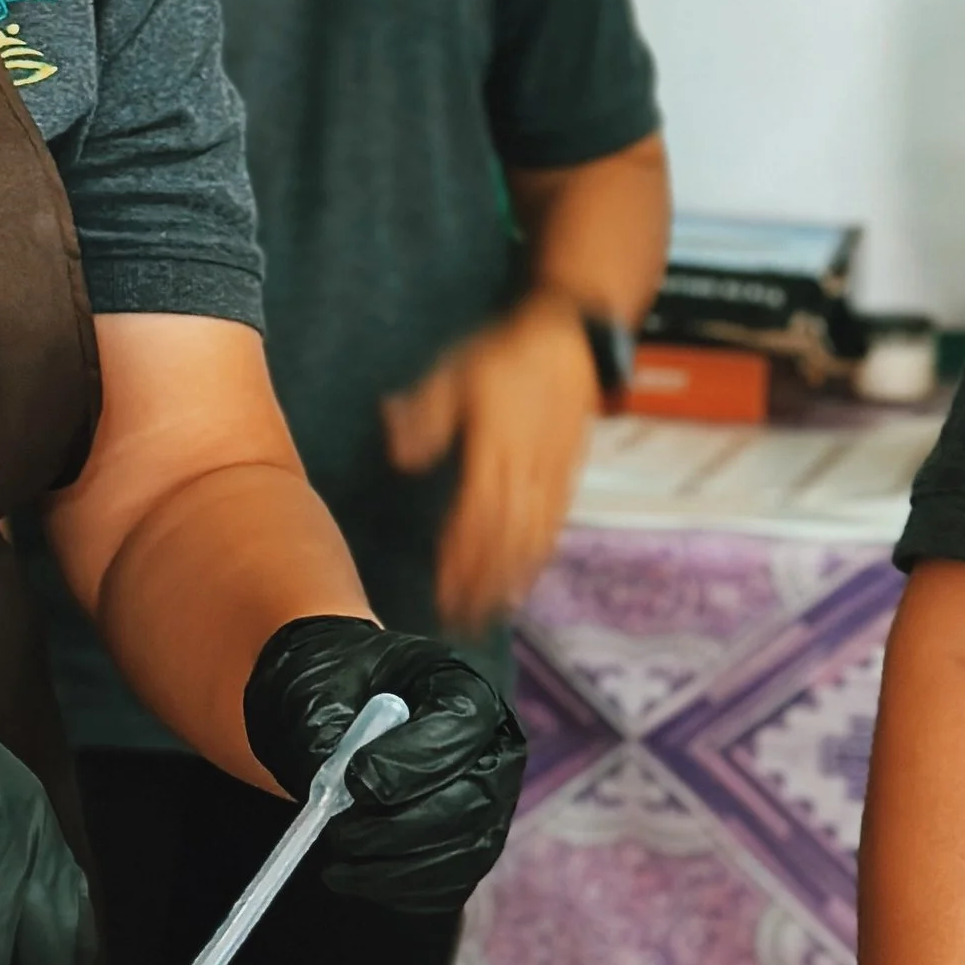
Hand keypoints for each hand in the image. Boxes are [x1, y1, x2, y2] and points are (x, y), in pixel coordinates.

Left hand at [242, 616, 525, 913]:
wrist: (332, 709)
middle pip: (473, 800)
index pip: (459, 727)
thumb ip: (322, 731)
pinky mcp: (469, 848)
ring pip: (466, 852)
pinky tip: (355, 878)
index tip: (355, 781)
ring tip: (337, 865)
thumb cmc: (329, 689)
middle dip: (400, 828)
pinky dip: (402, 892)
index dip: (411, 762)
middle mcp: (491, 748)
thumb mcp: (311, 690)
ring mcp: (490, 803)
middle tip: (339, 833)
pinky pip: (451, 885)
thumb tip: (335, 787)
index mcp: (460, 688)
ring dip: (397, 869)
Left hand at [384, 292, 596, 631]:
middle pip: (504, 542)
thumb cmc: (502, 356)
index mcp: (495, 450)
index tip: (443, 592)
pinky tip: (523, 584)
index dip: (460, 560)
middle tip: (458, 624)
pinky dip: (536, 562)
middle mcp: (527, 472)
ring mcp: (551, 478)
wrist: (566, 340)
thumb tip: (398, 456)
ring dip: (508, 583)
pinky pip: (551, 529)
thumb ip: (424, 417)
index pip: (476, 518)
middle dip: (481, 587)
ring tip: (487, 618)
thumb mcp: (452, 374)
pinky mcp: (565, 478)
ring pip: (530, 542)